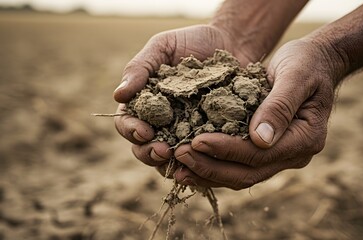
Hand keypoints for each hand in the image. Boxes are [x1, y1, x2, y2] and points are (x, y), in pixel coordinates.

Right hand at [113, 25, 256, 174]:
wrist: (232, 42)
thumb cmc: (193, 42)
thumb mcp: (163, 46)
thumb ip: (140, 67)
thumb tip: (118, 94)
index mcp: (145, 103)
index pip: (127, 123)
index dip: (131, 130)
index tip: (144, 131)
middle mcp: (162, 122)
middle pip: (145, 148)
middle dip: (150, 153)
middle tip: (163, 151)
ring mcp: (186, 132)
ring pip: (171, 160)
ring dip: (173, 164)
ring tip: (183, 159)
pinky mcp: (210, 137)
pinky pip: (202, 157)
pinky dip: (200, 162)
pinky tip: (205, 161)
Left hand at [173, 39, 346, 189]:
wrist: (316, 63)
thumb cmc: (307, 63)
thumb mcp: (296, 76)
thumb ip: (280, 105)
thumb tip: (260, 138)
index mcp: (305, 139)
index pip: (259, 154)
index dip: (226, 150)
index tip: (196, 140)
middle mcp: (294, 155)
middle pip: (247, 173)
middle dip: (210, 166)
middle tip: (179, 155)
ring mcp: (280, 156)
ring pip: (240, 176)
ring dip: (207, 173)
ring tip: (177, 167)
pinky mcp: (267, 152)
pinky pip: (238, 166)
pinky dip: (213, 166)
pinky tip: (190, 163)